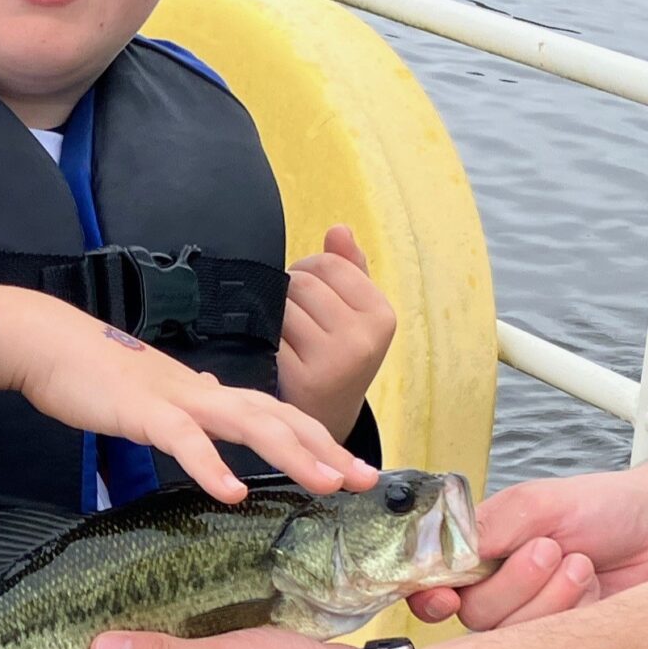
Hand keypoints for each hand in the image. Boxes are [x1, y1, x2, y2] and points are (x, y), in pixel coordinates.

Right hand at [0, 286, 379, 501]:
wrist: (51, 346)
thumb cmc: (98, 373)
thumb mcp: (157, 393)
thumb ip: (191, 401)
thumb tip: (217, 397)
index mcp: (210, 394)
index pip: (278, 416)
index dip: (320, 440)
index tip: (355, 471)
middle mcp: (205, 393)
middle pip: (280, 418)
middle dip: (326, 449)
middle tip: (365, 480)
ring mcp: (177, 399)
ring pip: (248, 423)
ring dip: (291, 453)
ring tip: (325, 484)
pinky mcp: (143, 410)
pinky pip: (184, 439)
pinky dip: (210, 465)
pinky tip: (232, 492)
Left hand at [278, 226, 396, 442]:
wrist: (326, 420)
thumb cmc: (338, 356)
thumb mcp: (357, 314)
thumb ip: (350, 268)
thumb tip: (339, 228)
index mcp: (382, 316)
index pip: (330, 264)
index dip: (309, 270)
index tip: (309, 291)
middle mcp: (364, 338)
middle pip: (303, 282)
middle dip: (289, 291)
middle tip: (291, 315)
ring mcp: (334, 360)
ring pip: (282, 306)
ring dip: (273, 314)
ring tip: (286, 334)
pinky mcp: (302, 378)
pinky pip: (269, 335)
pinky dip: (265, 339)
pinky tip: (276, 354)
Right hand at [408, 469, 647, 629]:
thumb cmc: (603, 508)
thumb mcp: (534, 505)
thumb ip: (484, 529)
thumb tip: (442, 556)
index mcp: (479, 552)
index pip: (433, 583)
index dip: (431, 595)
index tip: (445, 596)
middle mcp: (498, 588)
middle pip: (473, 613)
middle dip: (513, 584)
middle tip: (549, 550)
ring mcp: (531, 618)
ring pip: (508, 634)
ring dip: (547, 595)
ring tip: (579, 564)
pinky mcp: (563, 640)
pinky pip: (546, 645)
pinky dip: (571, 611)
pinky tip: (590, 587)